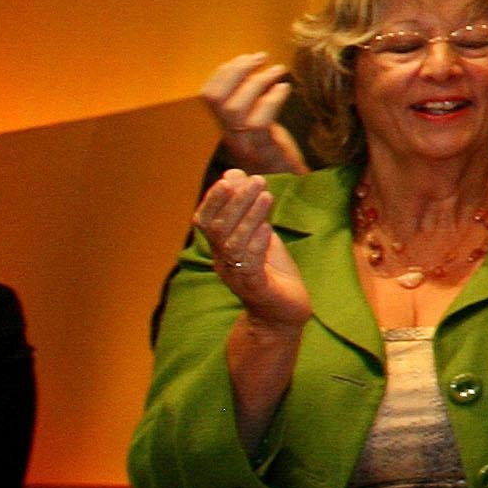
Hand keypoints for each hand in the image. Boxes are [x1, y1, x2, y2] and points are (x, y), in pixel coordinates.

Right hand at [196, 52, 305, 173]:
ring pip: (236, 108)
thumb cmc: (276, 150)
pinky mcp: (265, 151)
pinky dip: (272, 99)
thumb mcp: (257, 124)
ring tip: (278, 70)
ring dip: (258, 81)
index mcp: (225, 127)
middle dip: (237, 71)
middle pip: (217, 99)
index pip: (208, 95)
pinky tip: (285, 88)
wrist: (291, 185)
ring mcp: (246, 145)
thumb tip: (252, 68)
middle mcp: (230, 136)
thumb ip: (251, 103)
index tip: (245, 58)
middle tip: (261, 57)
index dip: (224, 72)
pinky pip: (260, 122)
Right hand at [196, 173, 316, 328]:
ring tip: (267, 196)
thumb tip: (235, 174)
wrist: (282, 313)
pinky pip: (250, 266)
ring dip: (250, 217)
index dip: (214, 199)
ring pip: (233, 244)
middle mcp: (223, 261)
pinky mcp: (256, 289)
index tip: (230, 178)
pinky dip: (257, 245)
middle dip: (236, 202)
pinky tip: (267, 229)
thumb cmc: (271, 271)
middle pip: (218, 228)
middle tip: (258, 181)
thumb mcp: (260, 233)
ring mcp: (237, 276)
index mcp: (221, 247)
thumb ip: (248, 208)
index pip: (205, 220)